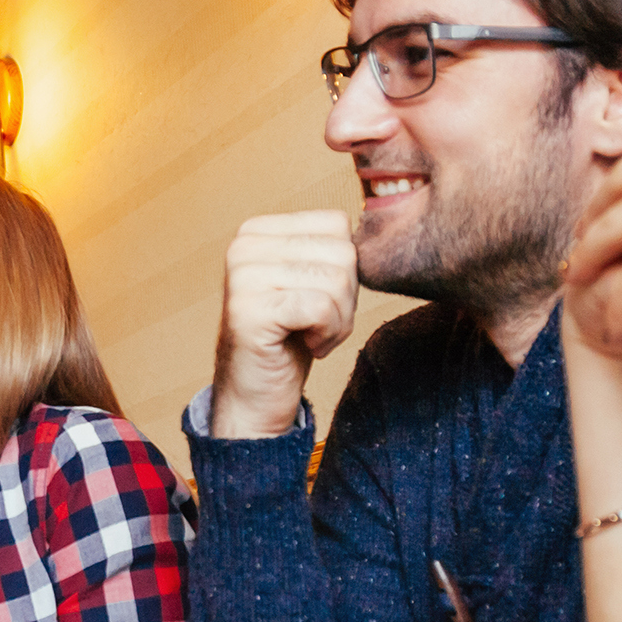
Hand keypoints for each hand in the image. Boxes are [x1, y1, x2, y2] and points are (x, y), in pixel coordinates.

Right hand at [211, 211, 359, 438]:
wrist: (255, 398)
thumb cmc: (288, 339)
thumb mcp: (308, 282)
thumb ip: (328, 249)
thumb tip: (379, 226)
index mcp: (256, 231)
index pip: (336, 224)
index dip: (345, 268)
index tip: (318, 299)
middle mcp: (243, 246)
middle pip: (342, 252)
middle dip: (346, 297)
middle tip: (318, 324)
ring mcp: (243, 277)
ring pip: (336, 280)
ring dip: (338, 320)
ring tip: (312, 336)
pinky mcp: (249, 310)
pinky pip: (322, 308)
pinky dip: (327, 334)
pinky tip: (307, 346)